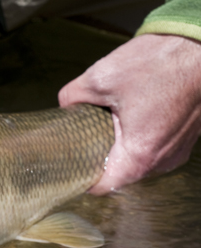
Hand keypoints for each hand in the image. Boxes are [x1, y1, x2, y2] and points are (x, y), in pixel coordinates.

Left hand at [59, 34, 200, 194]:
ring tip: (107, 119)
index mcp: (140, 155)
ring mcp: (177, 149)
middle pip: (119, 173)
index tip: (68, 162)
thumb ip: (73, 97)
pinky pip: (153, 146)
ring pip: (136, 159)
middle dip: (98, 155)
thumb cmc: (161, 61)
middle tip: (82, 134)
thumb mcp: (101, 78)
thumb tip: (64, 107)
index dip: (81, 176)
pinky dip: (138, 135)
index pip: (102, 186)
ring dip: (119, 144)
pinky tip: (129, 113)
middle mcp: (163, 160)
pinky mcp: (184, 137)